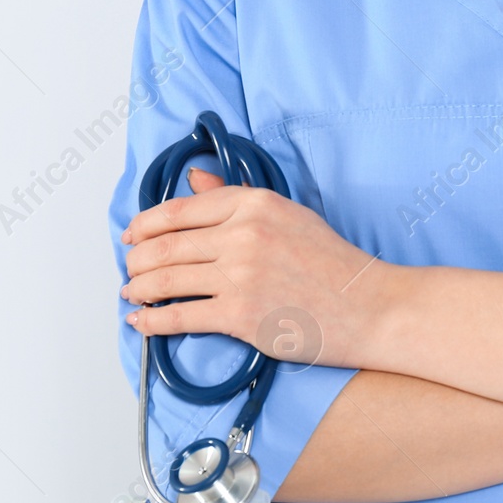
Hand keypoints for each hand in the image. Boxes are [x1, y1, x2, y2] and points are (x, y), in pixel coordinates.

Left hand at [120, 167, 389, 368]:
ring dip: (138, 288)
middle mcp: (244, 234)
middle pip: (165, 245)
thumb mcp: (289, 215)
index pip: (180, 209)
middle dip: (137, 260)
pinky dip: (152, 320)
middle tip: (130, 269)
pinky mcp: (241, 315)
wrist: (371, 307)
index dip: (145, 224)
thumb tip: (193, 181)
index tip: (132, 236)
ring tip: (132, 293)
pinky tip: (142, 321)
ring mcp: (241, 275)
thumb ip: (236, 199)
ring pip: (166, 279)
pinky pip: (180, 315)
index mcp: (255, 204)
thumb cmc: (336, 265)